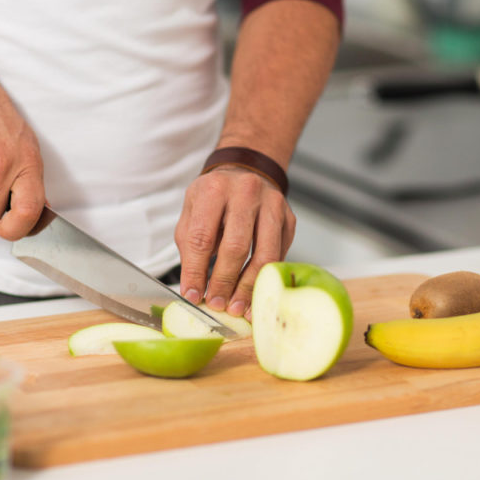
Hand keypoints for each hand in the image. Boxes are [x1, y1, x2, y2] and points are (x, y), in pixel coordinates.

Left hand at [175, 166, 295, 319]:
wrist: (245, 172)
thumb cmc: (214, 198)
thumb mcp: (192, 213)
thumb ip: (190, 247)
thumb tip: (194, 289)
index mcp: (215, 189)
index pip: (203, 237)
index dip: (196, 271)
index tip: (193, 295)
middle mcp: (246, 192)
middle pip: (236, 247)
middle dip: (225, 282)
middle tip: (217, 304)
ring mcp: (272, 205)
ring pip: (264, 255)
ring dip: (249, 286)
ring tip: (237, 307)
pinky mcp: (289, 220)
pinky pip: (279, 256)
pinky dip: (265, 279)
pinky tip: (254, 295)